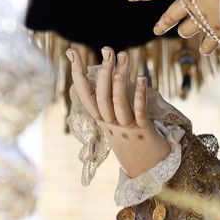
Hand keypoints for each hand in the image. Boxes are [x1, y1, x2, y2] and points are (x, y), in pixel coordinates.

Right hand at [69, 47, 171, 177]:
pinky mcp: (143, 131)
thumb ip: (110, 100)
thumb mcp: (115, 120)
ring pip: (117, 102)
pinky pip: (138, 112)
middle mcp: (110, 123)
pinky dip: (139, 95)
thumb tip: (107, 72)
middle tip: (107, 50)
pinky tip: (142, 79)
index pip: (84, 93)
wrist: (148, 169)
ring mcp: (126, 128)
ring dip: (120, 78)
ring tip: (123, 57)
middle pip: (101, 96)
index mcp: (101, 119)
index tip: (71, 51)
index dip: (77, 72)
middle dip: (103, 71)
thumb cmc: (132, 139)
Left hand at [126, 0, 219, 54]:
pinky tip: (206, 49)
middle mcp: (189, 3)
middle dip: (162, 24)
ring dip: (187, 31)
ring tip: (187, 33)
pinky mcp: (217, 32)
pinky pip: (208, 44)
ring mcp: (202, 19)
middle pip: (170, 16)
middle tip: (156, 30)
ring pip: (186, 31)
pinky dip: (207, 46)